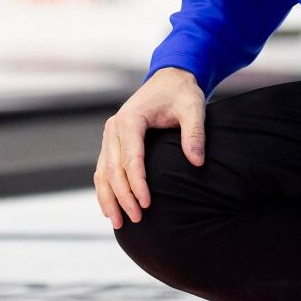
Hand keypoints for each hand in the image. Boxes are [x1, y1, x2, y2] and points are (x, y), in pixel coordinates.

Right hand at [95, 67, 204, 228]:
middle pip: (113, 169)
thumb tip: (197, 161)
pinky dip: (104, 189)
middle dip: (123, 197)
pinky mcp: (112, 141)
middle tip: (136, 219)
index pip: (131, 159)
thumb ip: (195, 133)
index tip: (147, 204)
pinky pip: (103, 168)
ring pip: (103, 172)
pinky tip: (109, 208)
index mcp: (130, 120)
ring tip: (120, 222)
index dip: (137, 184)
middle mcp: (114, 127)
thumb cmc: (182, 93)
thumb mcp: (193, 108)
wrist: (169, 78)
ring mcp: (110, 135)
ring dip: (109, 198)